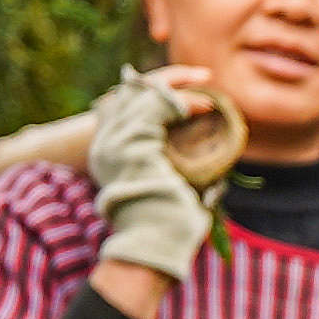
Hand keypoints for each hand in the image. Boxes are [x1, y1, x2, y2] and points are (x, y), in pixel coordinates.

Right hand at [81, 68, 224, 284]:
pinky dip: (184, 101)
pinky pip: (158, 107)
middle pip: (129, 91)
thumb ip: (180, 165)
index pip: (120, 103)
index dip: (151, 90)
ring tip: (207, 86)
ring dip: (179, 86)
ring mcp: (115, 142)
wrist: (156, 242)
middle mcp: (105, 144)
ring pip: (144, 93)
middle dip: (167, 79)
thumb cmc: (166, 226)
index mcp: (107, 153)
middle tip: (202, 76)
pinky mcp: (133, 143)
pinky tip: (205, 106)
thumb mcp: (171, 185)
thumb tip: (214, 158)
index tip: (184, 90)